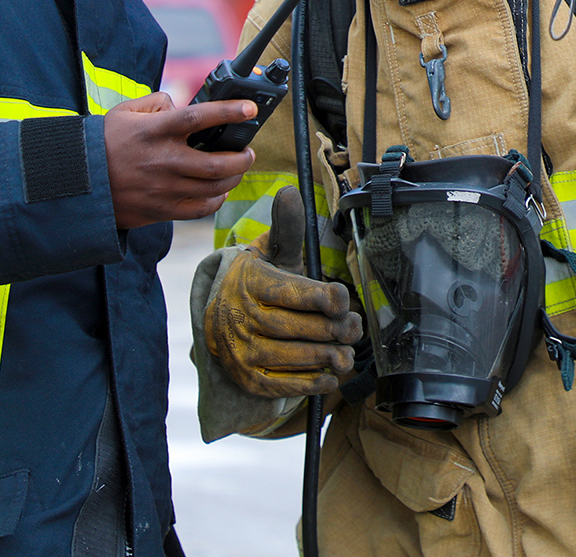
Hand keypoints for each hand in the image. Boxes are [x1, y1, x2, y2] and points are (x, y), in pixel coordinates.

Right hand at [102, 93, 256, 228]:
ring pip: (214, 187)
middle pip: (217, 162)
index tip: (250, 109)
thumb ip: (157, 103)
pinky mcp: (162, 210)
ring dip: (234, 177)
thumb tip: (182, 104)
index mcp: (156, 131)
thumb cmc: (104, 143)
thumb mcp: (126, 112)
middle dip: (242, 157)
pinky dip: (216, 200)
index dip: (229, 112)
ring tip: (238, 168)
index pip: (199, 117)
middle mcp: (164, 160)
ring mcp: (164, 188)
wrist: (79, 183)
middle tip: (248, 151)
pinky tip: (219, 191)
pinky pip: (200, 209)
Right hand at [204, 186, 362, 398]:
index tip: (342, 299)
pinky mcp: (247, 378)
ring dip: (327, 357)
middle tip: (354, 328)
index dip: (321, 297)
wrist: (220, 322)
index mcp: (250, 283)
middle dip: (333, 329)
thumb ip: (287, 228)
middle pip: (296, 327)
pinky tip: (329, 375)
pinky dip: (310, 383)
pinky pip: (283, 385)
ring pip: (292, 357)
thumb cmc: (260, 283)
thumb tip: (289, 191)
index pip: (290, 292)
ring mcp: (241, 351)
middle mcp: (240, 318)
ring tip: (347, 352)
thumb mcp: (271, 254)